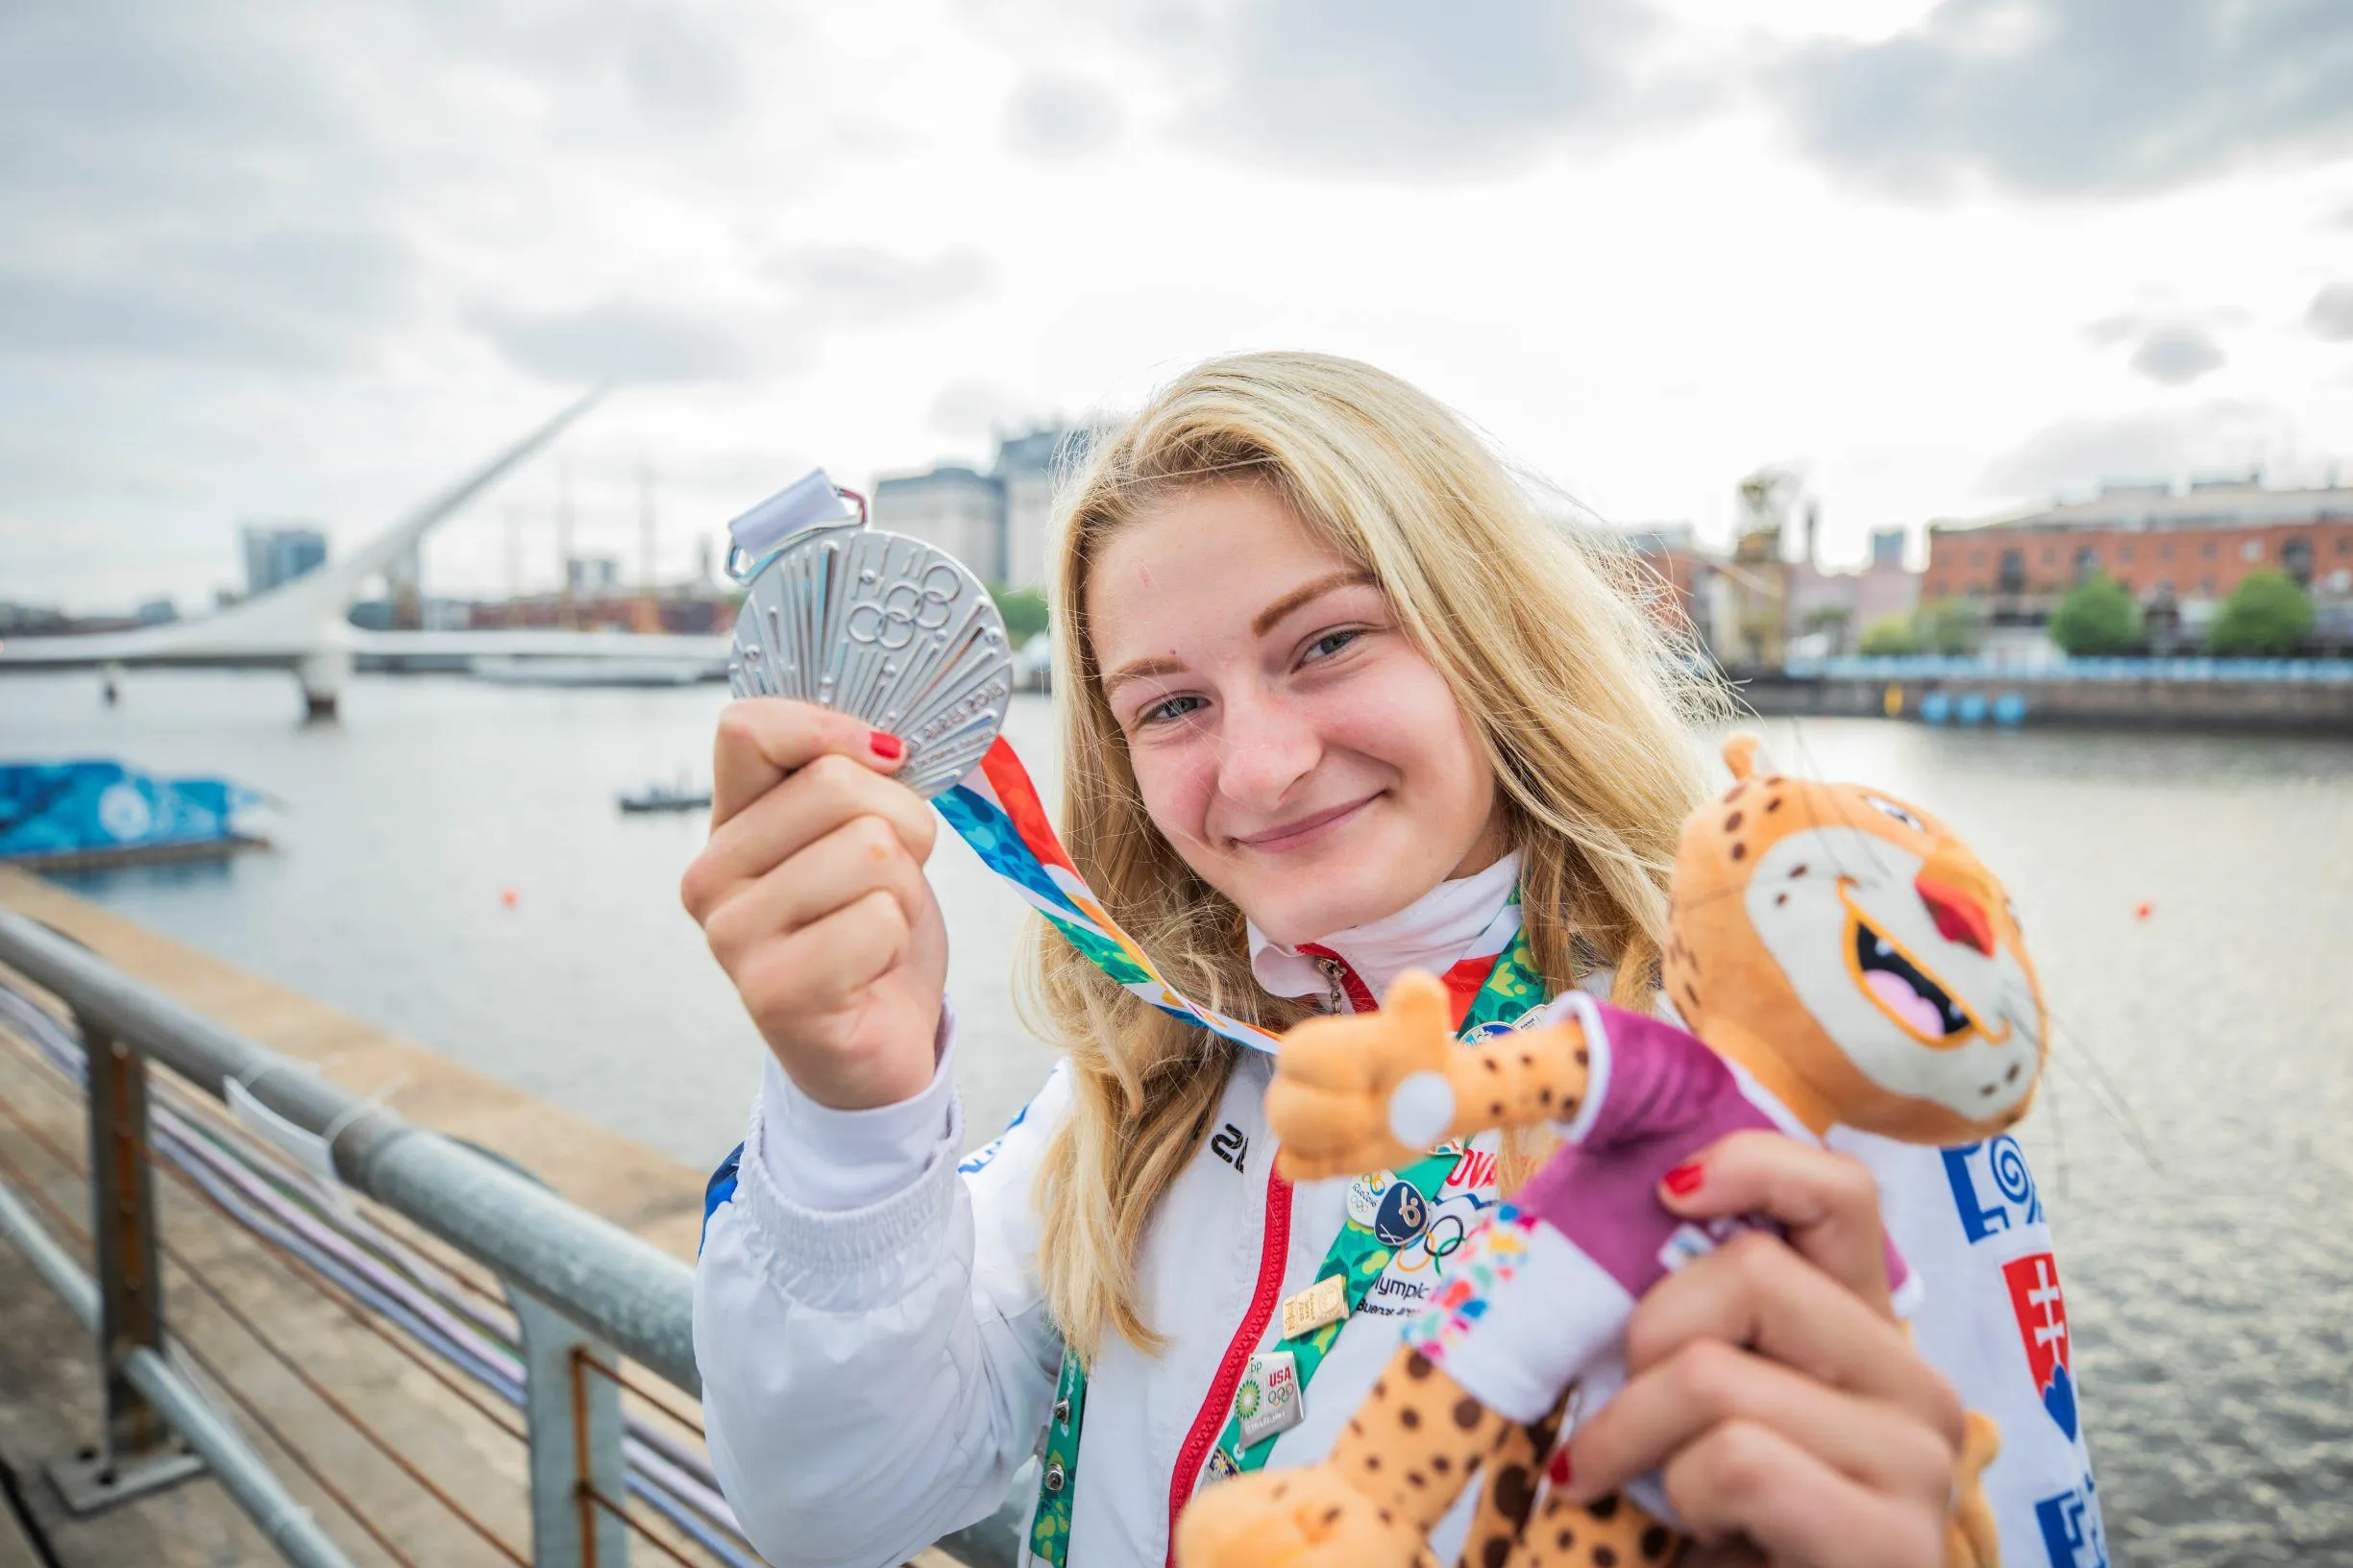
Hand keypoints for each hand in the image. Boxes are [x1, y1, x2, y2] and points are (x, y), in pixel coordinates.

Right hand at [679, 699, 947, 1109]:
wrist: (879, 1043)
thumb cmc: (872, 927)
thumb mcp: (864, 834)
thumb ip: (855, 779)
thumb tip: (884, 741)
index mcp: (729, 823)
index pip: (747, 727)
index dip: (831, 728)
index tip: (888, 758)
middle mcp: (710, 875)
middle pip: (835, 785)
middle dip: (903, 824)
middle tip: (893, 878)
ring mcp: (733, 936)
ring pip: (870, 849)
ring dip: (905, 890)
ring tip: (879, 928)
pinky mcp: (773, 991)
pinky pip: (878, 919)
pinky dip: (898, 942)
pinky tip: (871, 971)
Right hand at [1269, 971, 1460, 1180]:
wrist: (1435, 1097)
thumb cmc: (1420, 1057)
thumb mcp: (1423, 1027)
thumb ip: (1416, 1003)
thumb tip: (1416, 984)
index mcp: (1311, 1045)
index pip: (1295, 1060)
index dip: (1339, 1075)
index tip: (1376, 1077)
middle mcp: (1296, 1082)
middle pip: (1283, 1112)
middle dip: (1339, 1120)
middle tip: (1379, 1112)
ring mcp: (1300, 1119)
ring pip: (1289, 1140)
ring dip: (1338, 1143)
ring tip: (1374, 1127)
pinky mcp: (1309, 1153)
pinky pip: (1295, 1166)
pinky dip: (1327, 1163)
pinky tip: (1359, 1146)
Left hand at [1561, 1132, 1966, 1567]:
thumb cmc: (1727, 1531)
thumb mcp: (1707, 1414)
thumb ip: (1699, 1330)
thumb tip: (1621, 1230)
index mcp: (1868, 1337)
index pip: (1841, 1195)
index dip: (1751, 1166)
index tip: (1666, 1193)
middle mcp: (1915, 1384)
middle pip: (1752, 1274)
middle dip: (1646, 1341)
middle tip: (1618, 1419)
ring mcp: (1918, 1461)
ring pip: (1715, 1376)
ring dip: (1635, 1438)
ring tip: (1643, 1492)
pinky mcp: (1896, 1538)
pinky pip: (1734, 1462)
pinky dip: (1679, 1497)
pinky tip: (1703, 1538)